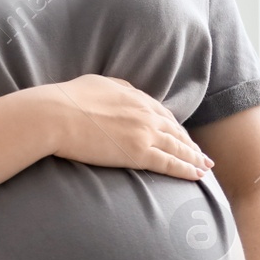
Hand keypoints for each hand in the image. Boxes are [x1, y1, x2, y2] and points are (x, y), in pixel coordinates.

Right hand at [42, 75, 212, 180]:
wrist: (55, 115)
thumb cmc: (67, 100)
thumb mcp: (96, 83)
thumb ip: (117, 88)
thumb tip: (127, 92)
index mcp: (135, 97)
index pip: (163, 113)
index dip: (174, 126)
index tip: (181, 135)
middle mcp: (145, 114)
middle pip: (175, 131)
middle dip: (190, 144)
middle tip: (200, 155)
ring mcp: (144, 134)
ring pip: (178, 148)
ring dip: (194, 158)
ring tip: (205, 167)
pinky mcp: (138, 154)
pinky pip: (170, 163)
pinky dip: (186, 170)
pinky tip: (197, 175)